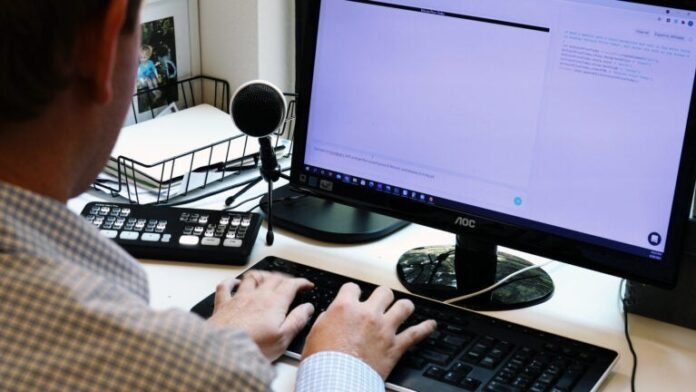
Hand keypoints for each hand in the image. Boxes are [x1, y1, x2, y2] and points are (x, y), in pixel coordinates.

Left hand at [207, 271, 314, 360]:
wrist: (223, 351)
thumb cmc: (252, 346)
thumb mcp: (283, 338)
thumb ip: (297, 320)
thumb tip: (307, 308)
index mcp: (274, 303)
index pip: (291, 285)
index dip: (301, 283)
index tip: (307, 285)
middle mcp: (256, 296)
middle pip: (273, 278)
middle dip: (285, 278)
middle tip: (291, 282)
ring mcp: (238, 298)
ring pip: (252, 278)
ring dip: (261, 275)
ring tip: (267, 277)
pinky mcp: (223, 305)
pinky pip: (225, 286)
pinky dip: (231, 281)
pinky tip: (234, 282)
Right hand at [301, 283, 436, 378]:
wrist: (336, 381)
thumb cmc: (323, 361)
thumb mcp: (314, 334)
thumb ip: (326, 320)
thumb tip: (329, 316)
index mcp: (345, 308)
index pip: (352, 287)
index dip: (353, 292)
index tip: (354, 296)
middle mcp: (367, 314)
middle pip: (383, 292)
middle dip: (382, 297)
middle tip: (380, 303)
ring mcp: (384, 329)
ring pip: (404, 307)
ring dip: (404, 307)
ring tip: (404, 309)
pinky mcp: (395, 346)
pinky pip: (416, 334)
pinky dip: (425, 328)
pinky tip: (430, 325)